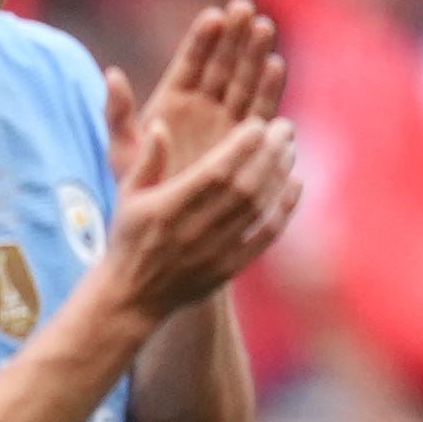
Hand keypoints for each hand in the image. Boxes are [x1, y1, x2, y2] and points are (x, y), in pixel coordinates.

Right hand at [93, 58, 302, 333]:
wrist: (132, 298)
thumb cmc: (129, 238)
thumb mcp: (128, 196)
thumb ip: (147, 160)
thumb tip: (160, 125)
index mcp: (168, 208)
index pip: (214, 172)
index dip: (241, 146)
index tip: (257, 123)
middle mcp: (194, 229)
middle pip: (244, 186)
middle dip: (269, 153)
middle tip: (285, 127)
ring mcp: (214, 251)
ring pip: (257, 207)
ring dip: (279, 174)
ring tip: (290, 148)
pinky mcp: (229, 268)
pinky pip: (265, 236)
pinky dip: (284, 210)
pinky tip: (295, 184)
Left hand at [123, 0, 285, 176]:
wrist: (167, 225)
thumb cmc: (139, 188)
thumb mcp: (122, 153)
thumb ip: (117, 115)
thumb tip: (110, 74)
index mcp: (173, 100)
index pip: (190, 62)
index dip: (202, 40)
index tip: (213, 16)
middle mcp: (205, 104)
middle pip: (223, 64)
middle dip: (234, 37)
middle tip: (245, 10)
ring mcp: (229, 118)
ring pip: (245, 80)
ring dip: (255, 55)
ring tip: (263, 28)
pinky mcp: (249, 138)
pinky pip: (261, 110)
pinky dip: (268, 89)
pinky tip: (276, 66)